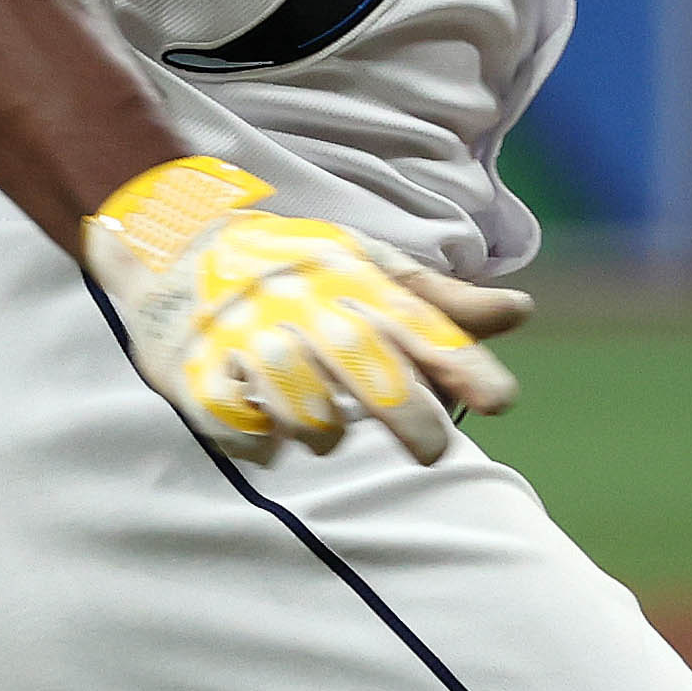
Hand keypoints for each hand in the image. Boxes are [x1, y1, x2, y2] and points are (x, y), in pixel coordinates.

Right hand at [84, 157, 532, 461]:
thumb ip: (438, 302)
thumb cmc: (290, 264)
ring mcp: (243, 335)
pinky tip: (264, 430)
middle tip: (432, 453)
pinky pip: (235, 422)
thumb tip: (520, 313)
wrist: (171, 237)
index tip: (501, 402)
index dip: (460, 362)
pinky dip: (257, 436)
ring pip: (299, 400)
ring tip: (327, 433)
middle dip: (406, 413)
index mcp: (348, 276)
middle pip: (363, 363)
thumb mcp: (366, 266)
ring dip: (324, 429)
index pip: (414, 320)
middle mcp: (299, 301)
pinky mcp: (193, 368)